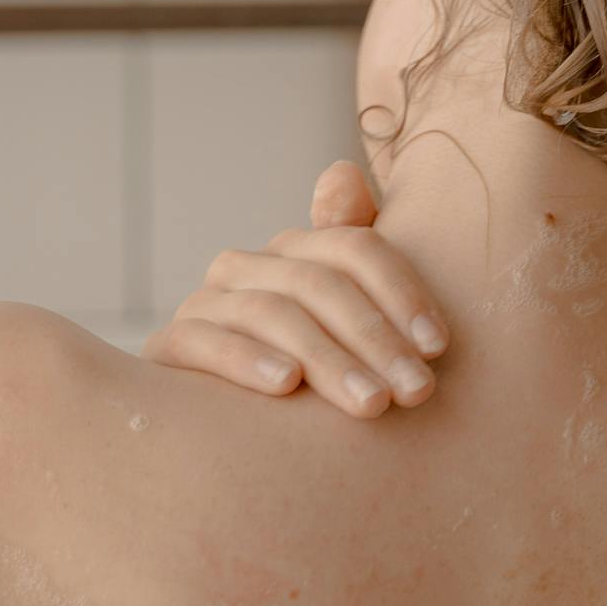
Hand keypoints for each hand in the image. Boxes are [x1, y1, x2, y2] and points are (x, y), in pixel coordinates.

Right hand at [145, 160, 449, 418]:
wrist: (229, 432)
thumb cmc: (313, 373)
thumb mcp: (348, 321)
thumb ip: (356, 250)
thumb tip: (340, 173)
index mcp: (296, 251)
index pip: (353, 247)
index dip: (401, 291)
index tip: (438, 348)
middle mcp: (247, 266)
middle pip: (318, 283)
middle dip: (375, 338)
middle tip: (416, 392)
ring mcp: (204, 303)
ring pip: (270, 312)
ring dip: (327, 358)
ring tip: (370, 402)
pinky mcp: (168, 347)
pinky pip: (201, 341)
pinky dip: (246, 360)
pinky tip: (286, 385)